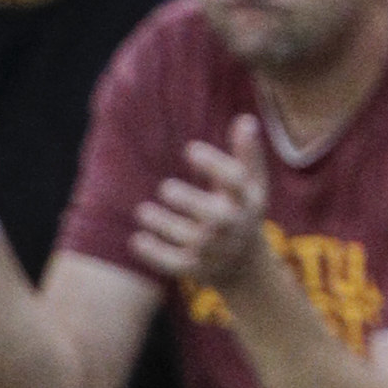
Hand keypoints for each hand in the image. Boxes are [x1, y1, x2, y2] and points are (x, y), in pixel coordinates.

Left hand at [132, 115, 270, 293]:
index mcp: (247, 200)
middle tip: (165, 188)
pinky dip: (155, 254)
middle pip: (214, 216)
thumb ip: (247, 154)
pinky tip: (136, 240)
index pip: (235, 181)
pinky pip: (174, 264)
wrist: (244, 265)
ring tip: (142, 211)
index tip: (190, 149)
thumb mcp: (251, 184)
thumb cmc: (242, 211)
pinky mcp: (195, 268)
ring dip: (164, 225)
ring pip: (189, 239)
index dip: (214, 164)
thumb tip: (245, 120)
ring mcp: (214, 249)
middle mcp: (232, 226)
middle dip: (190, 202)